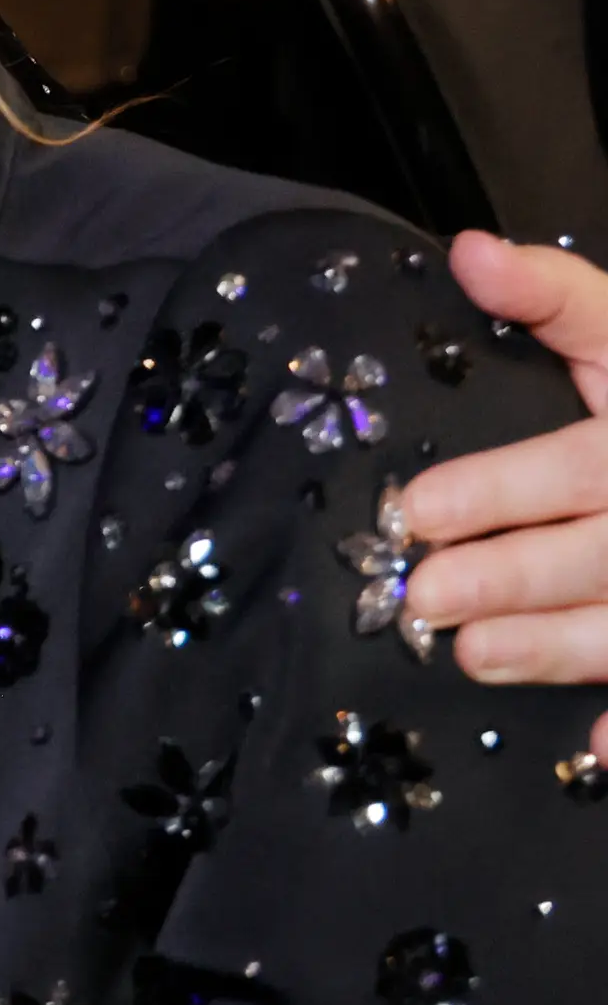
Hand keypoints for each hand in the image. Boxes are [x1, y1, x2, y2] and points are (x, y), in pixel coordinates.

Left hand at [396, 233, 607, 752]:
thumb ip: (554, 297)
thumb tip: (467, 252)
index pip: (578, 465)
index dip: (500, 488)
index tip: (415, 510)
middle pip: (602, 554)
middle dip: (514, 577)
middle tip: (424, 598)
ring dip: (558, 646)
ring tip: (471, 655)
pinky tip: (597, 752)